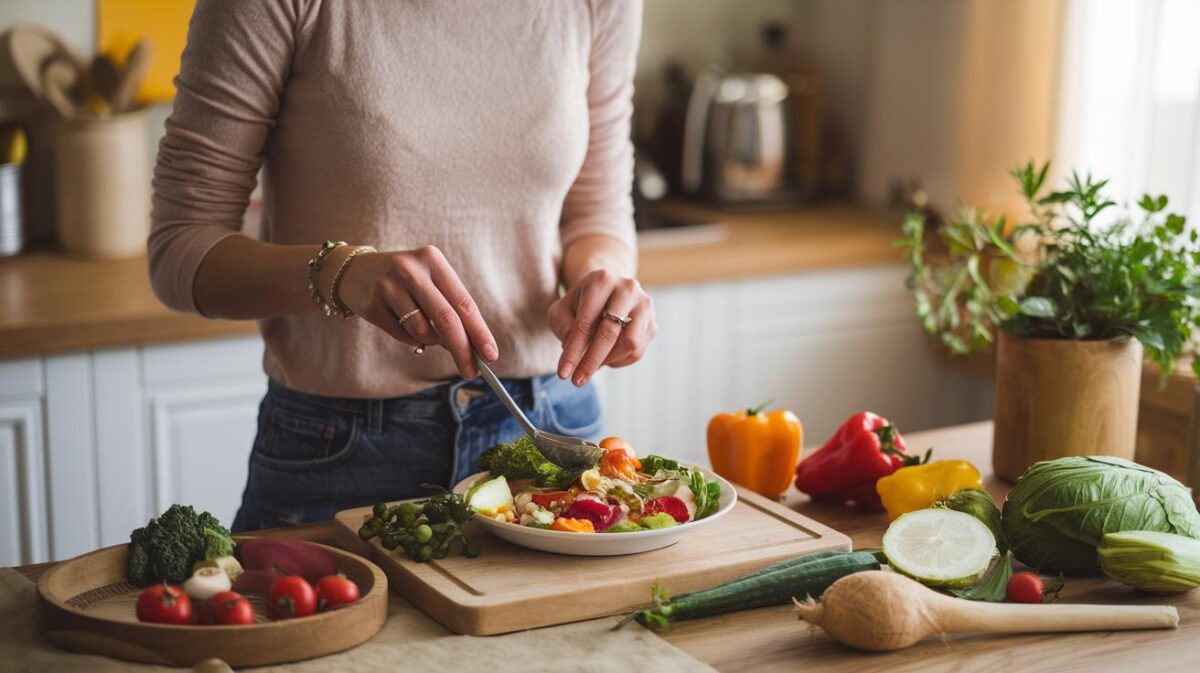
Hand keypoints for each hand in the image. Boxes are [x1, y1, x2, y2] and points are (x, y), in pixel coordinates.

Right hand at [334, 245, 497, 377]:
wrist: (356, 272)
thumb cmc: (406, 283)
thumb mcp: (430, 285)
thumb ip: (450, 312)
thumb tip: (472, 350)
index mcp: (432, 260)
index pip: (463, 302)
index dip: (479, 332)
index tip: (491, 355)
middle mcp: (411, 269)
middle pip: (446, 320)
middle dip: (462, 350)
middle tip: (472, 372)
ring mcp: (388, 286)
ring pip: (423, 331)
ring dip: (430, 340)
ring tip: (420, 325)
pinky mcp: (372, 304)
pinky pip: (402, 335)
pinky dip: (410, 338)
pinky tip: (400, 321)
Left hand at [548, 269, 655, 385]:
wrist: (605, 295)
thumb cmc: (580, 305)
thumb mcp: (561, 312)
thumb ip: (562, 326)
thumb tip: (572, 344)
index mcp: (602, 280)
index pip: (586, 322)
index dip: (573, 350)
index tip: (563, 374)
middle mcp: (628, 288)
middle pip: (610, 332)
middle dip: (591, 361)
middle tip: (577, 380)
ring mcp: (644, 306)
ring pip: (629, 344)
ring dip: (607, 360)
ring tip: (590, 362)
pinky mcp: (652, 324)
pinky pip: (636, 353)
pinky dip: (617, 360)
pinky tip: (605, 355)